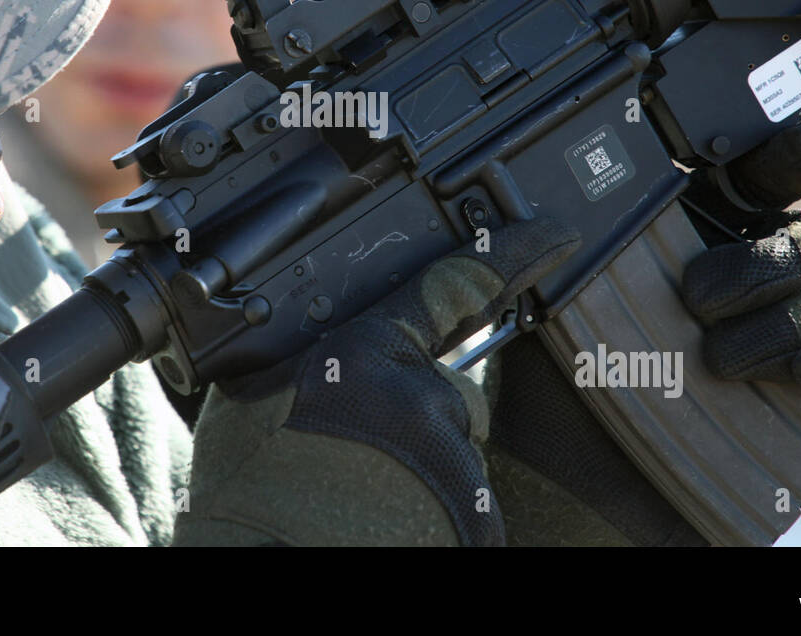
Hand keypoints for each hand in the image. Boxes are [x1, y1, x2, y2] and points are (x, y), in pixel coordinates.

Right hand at [173, 218, 577, 545]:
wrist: (264, 564)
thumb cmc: (249, 494)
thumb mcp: (258, 397)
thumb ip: (322, 361)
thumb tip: (345, 353)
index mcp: (363, 355)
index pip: (451, 288)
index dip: (507, 258)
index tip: (551, 237)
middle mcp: (419, 401)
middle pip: (451, 394)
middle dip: (419, 419)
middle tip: (357, 456)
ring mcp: (452, 462)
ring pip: (456, 452)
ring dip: (423, 471)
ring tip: (359, 497)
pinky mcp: (473, 519)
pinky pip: (466, 504)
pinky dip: (435, 514)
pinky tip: (384, 523)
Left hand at [482, 123, 800, 546]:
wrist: (579, 473)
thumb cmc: (565, 376)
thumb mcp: (553, 298)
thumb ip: (566, 245)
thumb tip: (551, 208)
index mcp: (707, 234)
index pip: (772, 177)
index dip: (792, 159)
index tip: (793, 158)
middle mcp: (765, 277)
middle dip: (764, 261)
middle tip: (696, 299)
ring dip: (778, 322)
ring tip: (715, 361)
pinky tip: (793, 373)